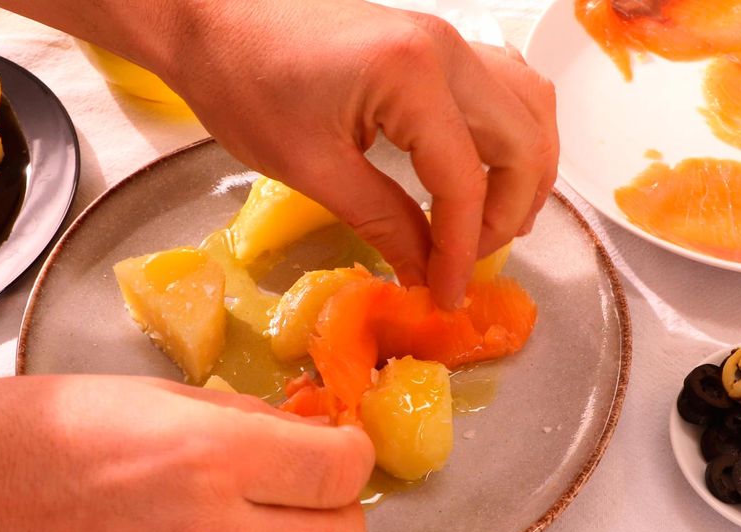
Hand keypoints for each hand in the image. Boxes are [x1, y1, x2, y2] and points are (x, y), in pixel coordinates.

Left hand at [159, 0, 558, 306]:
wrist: (212, 20)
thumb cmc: (243, 85)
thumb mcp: (311, 168)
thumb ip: (383, 221)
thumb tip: (428, 272)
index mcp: (414, 76)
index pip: (465, 181)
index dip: (463, 249)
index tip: (447, 296)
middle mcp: (448, 49)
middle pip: (521, 144)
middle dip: (506, 215)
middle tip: (467, 263)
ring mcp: (447, 39)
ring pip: (528, 109)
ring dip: (523, 172)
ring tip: (492, 225)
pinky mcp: (434, 42)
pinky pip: (504, 86)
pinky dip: (509, 134)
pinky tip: (486, 169)